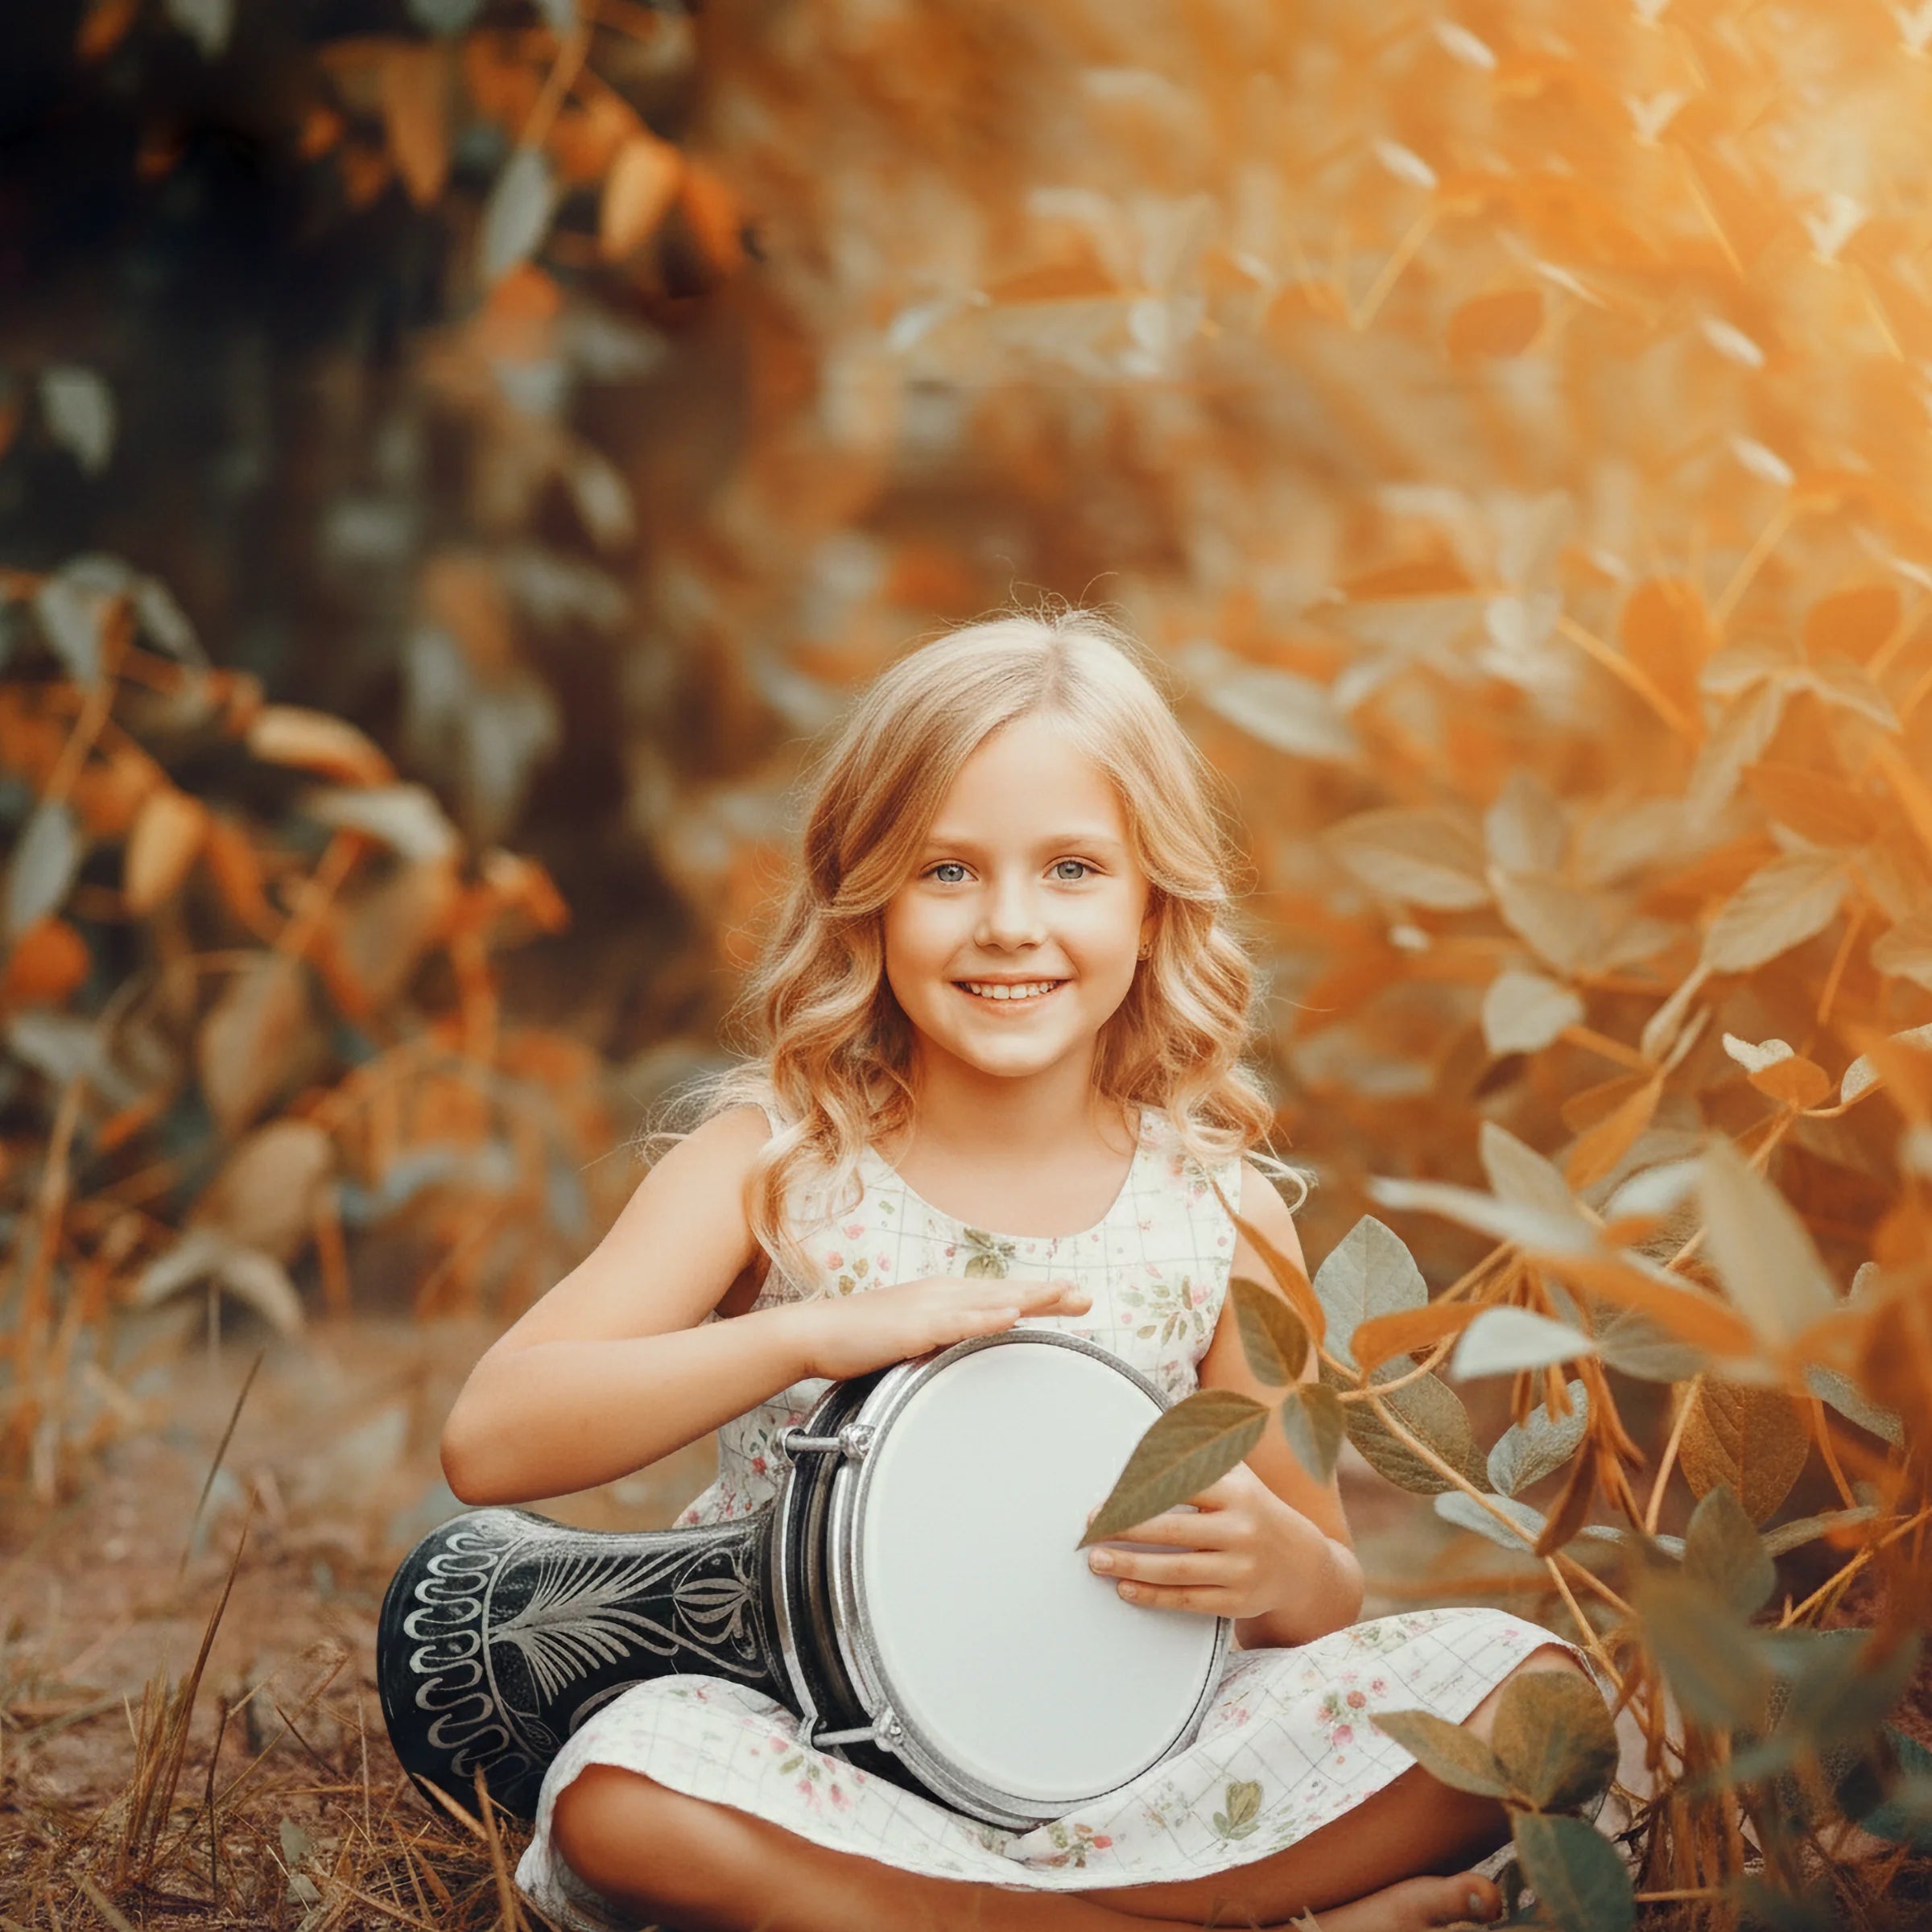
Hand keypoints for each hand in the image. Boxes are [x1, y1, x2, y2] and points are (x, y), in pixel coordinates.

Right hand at [790, 1274, 1090, 1381]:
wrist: (814, 1335)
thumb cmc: (857, 1340)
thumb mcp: (908, 1337)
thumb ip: (938, 1341)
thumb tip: (961, 1354)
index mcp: (942, 1297)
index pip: (1001, 1293)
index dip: (1038, 1294)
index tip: (1072, 1297)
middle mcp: (942, 1294)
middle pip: (1006, 1291)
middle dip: (1048, 1293)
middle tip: (1086, 1297)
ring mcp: (929, 1308)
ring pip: (991, 1300)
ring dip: (1031, 1297)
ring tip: (1065, 1296)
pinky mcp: (914, 1326)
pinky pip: (957, 1321)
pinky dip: (986, 1317)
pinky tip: (1012, 1315)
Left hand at [1084, 1461, 1321, 1619]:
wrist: (1302, 1564)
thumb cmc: (1253, 1510)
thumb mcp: (1237, 1475)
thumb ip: (1199, 1452)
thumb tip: (1155, 1427)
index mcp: (1238, 1491)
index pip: (1181, 1488)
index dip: (1140, 1492)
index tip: (1105, 1498)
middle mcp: (1242, 1529)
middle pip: (1172, 1530)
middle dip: (1125, 1530)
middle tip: (1089, 1530)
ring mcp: (1241, 1569)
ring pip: (1176, 1569)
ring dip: (1131, 1565)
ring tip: (1096, 1561)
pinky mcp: (1238, 1602)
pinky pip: (1188, 1600)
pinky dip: (1153, 1596)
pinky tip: (1125, 1588)